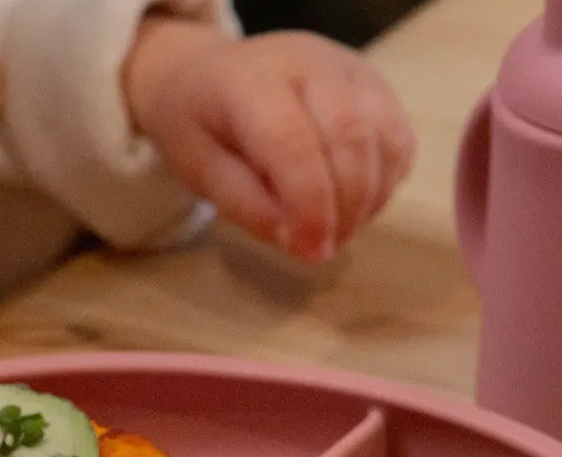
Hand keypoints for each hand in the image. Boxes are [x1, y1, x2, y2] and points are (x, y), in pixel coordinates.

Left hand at [124, 22, 415, 261]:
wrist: (213, 76)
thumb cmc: (200, 126)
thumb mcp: (199, 169)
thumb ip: (244, 203)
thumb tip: (297, 239)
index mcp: (254, 81)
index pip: (295, 145)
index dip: (310, 207)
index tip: (311, 252)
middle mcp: (312, 62)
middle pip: (351, 140)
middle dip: (343, 209)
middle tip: (321, 250)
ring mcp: (351, 69)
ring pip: (385, 140)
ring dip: (367, 201)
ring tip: (334, 234)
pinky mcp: (376, 85)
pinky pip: (398, 141)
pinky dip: (383, 185)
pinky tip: (351, 207)